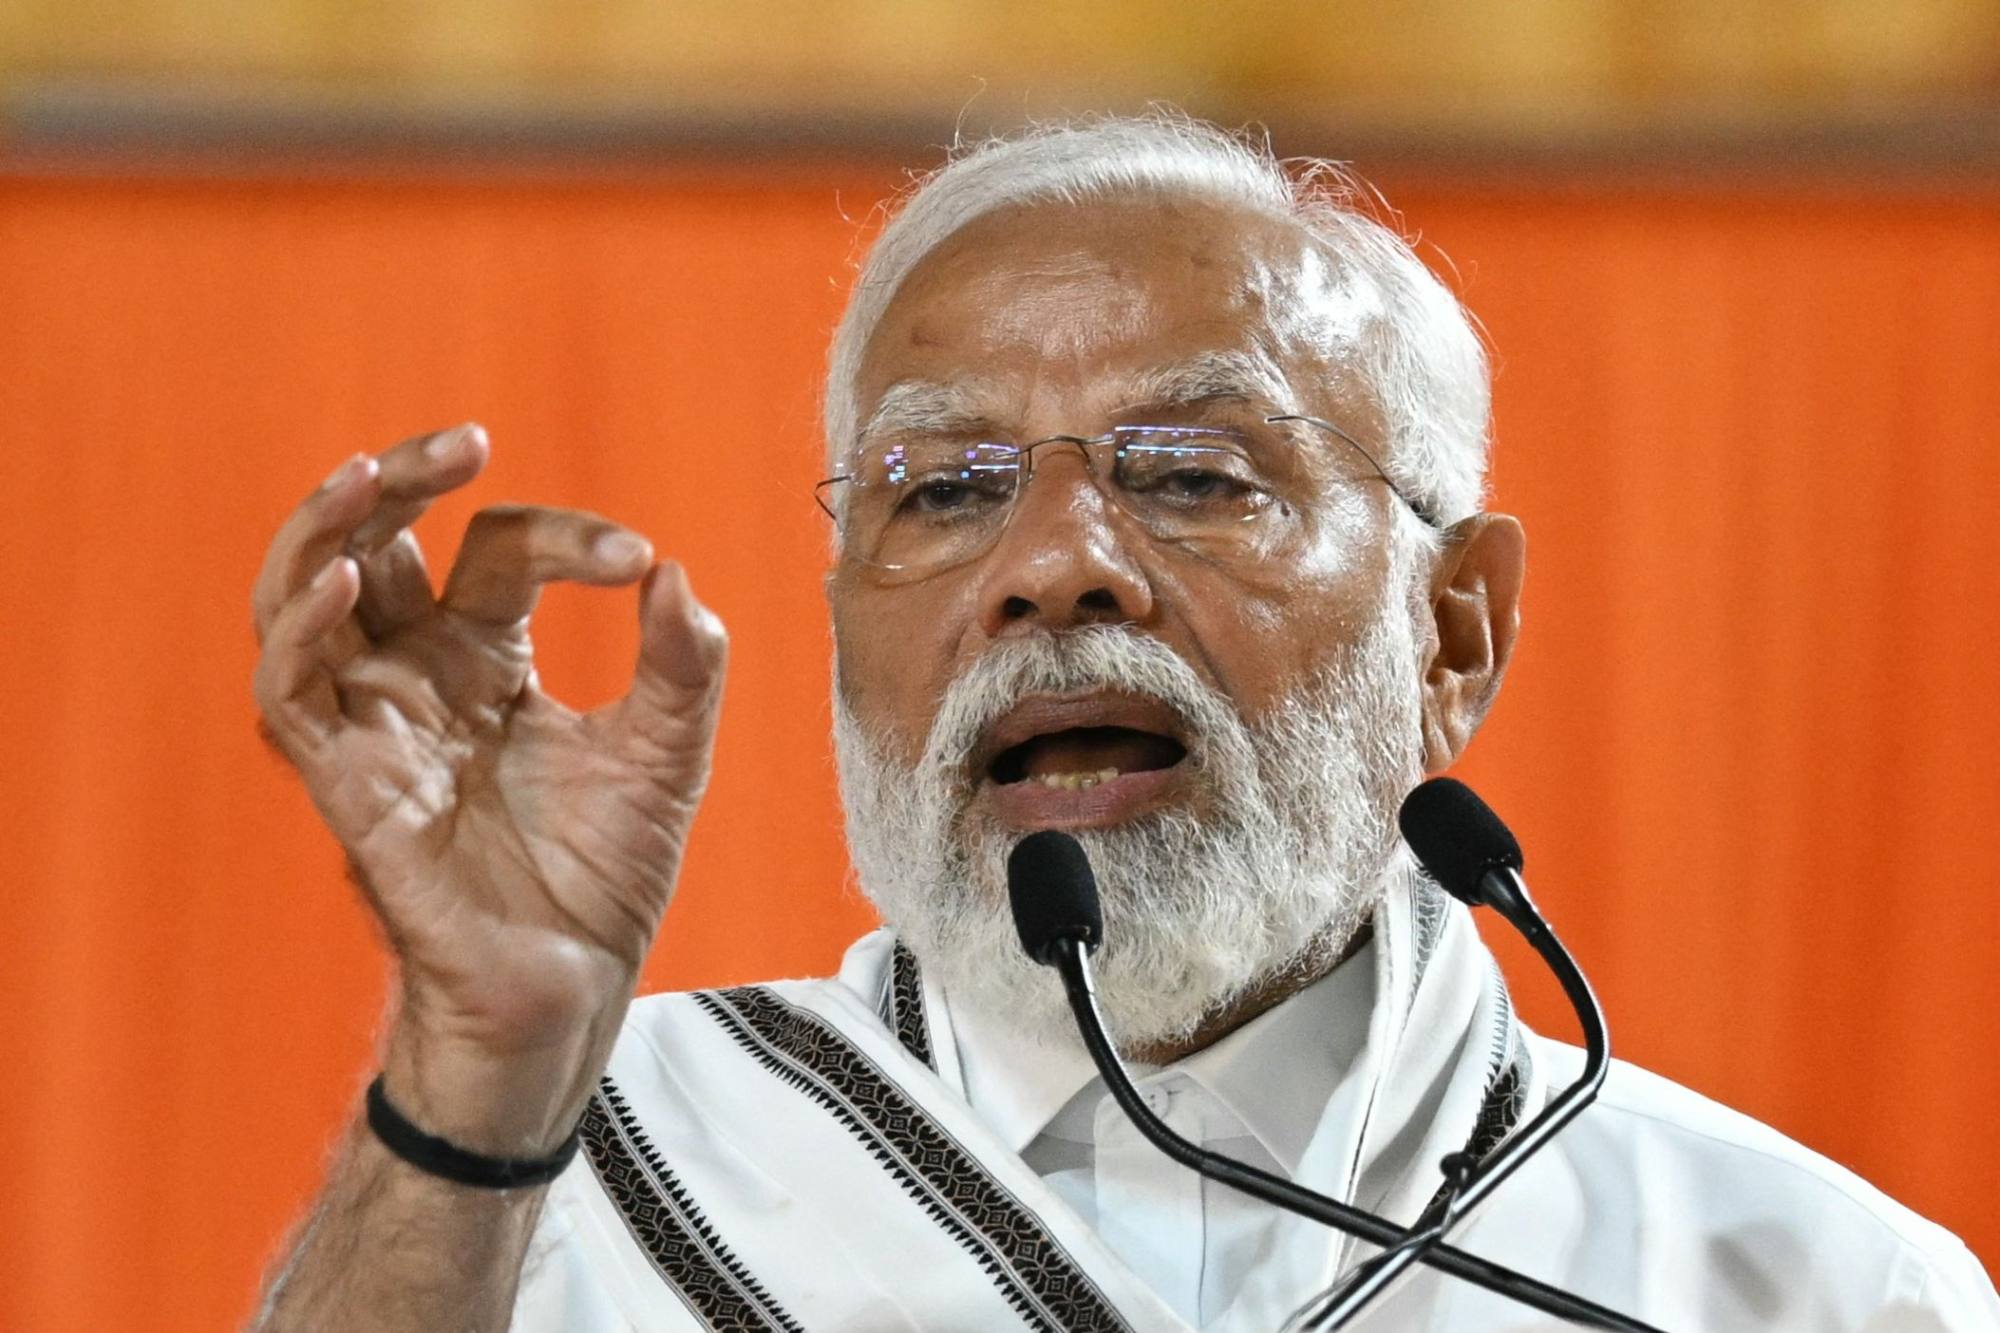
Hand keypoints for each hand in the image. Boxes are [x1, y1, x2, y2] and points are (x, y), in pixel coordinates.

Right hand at [251, 424, 726, 1153]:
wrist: (575, 988)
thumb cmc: (607, 877)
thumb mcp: (669, 755)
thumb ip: (683, 665)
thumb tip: (673, 573)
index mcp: (487, 661)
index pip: (497, 555)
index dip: (563, 538)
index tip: (635, 562)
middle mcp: (418, 679)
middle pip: (373, 546)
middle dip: (402, 479)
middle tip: (462, 443)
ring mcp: (374, 728)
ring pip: (301, 601)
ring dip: (323, 530)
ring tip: (370, 476)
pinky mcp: (347, 785)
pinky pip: (289, 694)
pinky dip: (304, 631)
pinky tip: (348, 579)